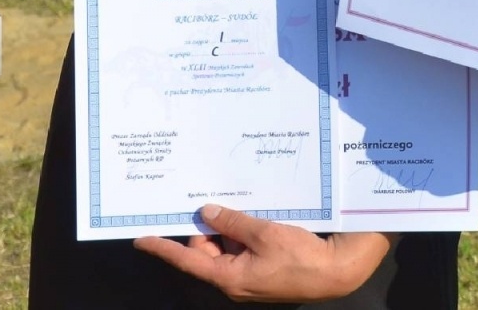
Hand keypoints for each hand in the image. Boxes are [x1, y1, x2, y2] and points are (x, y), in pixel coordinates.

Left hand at [134, 206, 387, 301]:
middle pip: (206, 250)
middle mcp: (234, 279)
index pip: (187, 260)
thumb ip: (232, 222)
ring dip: (227, 226)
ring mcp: (249, 274)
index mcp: (229, 277)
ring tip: (232, 199)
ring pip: (226, 247)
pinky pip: (243, 247)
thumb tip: (206, 213)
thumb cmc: (300, 256)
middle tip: (204, 197)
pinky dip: (242, 231)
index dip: (164, 248)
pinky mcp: (264, 267)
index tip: (142, 238)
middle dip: (205, 226)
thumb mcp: (263, 233)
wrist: (336, 271)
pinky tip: (250, 211)